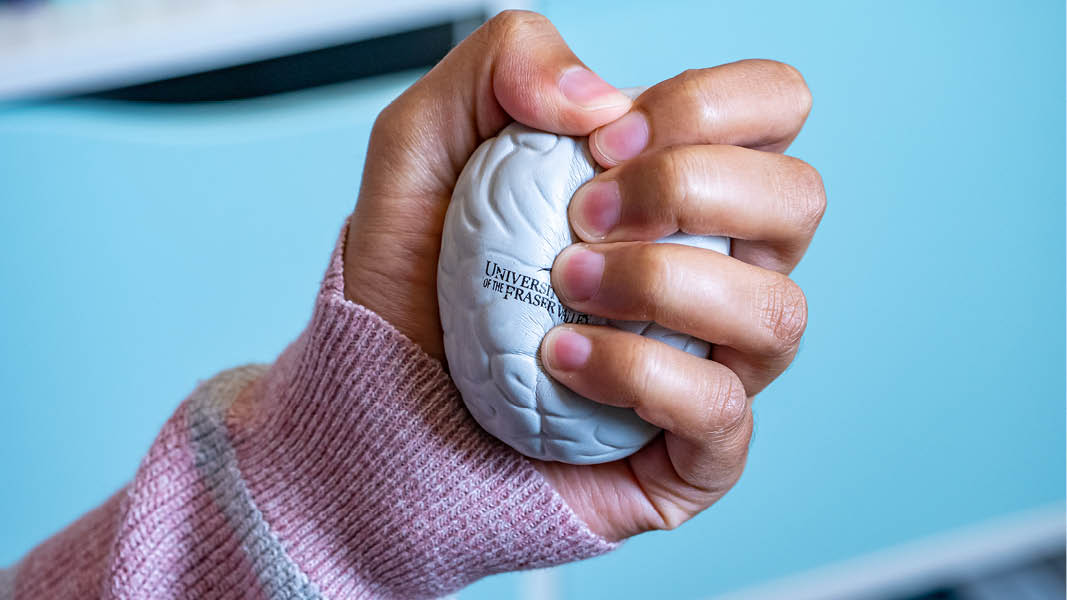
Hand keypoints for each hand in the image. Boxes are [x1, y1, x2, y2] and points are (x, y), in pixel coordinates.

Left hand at [343, 11, 823, 541]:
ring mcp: (714, 362)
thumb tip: (597, 95)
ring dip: (661, 283)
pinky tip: (561, 360)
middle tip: (580, 217)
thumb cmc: (418, 284)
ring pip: (776, 309)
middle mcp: (716, 269)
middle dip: (689, 189)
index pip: (772, 108)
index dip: (707, 106)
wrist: (380, 403)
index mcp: (678, 188)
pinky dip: (638, 373)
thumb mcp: (423, 146)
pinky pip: (723, 410)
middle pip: (799, 198)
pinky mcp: (694, 450)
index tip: (604, 141)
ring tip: (563, 287)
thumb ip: (501, 65)